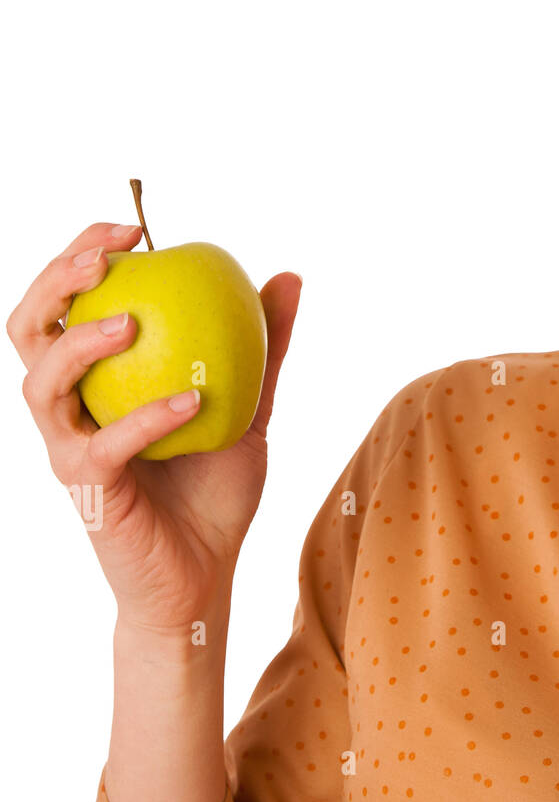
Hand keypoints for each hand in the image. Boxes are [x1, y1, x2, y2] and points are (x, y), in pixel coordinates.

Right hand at [8, 221, 300, 633]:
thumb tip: (287, 275)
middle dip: (54, 282)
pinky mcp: (88, 490)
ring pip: (41, 383)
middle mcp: (70, 408)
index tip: (131, 227)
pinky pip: (106, 446)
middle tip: (106, 256)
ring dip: (80, 344)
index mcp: (96, 380)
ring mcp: (70, 448)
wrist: (204, 574)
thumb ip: (264, 345)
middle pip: (27, 329)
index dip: (81, 255)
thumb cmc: (214, 488)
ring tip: (130, 320)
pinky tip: (191, 400)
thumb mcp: (250, 405)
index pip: (65, 303)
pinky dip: (145, 417)